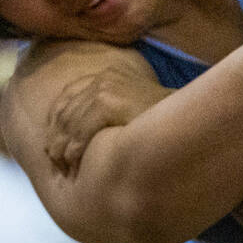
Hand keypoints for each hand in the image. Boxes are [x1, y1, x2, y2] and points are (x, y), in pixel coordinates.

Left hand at [46, 62, 171, 175]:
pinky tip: (75, 162)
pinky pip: (80, 129)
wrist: (189, 122)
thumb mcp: (133, 109)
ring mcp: (106, 88)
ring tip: (64, 166)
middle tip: (56, 162)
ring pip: (69, 122)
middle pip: (64, 110)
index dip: (55, 121)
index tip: (54, 144)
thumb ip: (111, 111)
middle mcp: (104, 78)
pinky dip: (74, 148)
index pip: (67, 96)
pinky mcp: (108, 102)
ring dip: (62, 147)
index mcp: (107, 76)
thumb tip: (81, 133)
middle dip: (56, 137)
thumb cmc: (163, 122)